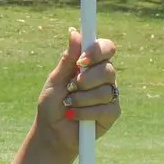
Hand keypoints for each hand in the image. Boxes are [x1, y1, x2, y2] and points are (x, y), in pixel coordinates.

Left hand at [34, 27, 119, 157]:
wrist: (52, 131)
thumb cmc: (52, 103)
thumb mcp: (56, 79)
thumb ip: (67, 58)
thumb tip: (74, 32)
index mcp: (92, 64)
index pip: (106, 48)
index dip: (97, 51)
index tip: (81, 60)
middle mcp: (104, 77)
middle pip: (108, 69)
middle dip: (86, 80)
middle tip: (71, 87)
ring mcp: (110, 95)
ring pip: (105, 91)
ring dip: (81, 99)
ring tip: (69, 104)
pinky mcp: (112, 113)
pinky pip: (105, 109)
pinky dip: (84, 112)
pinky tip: (74, 115)